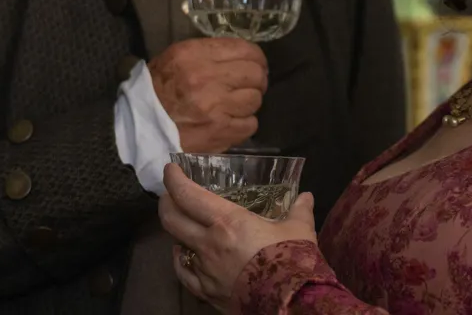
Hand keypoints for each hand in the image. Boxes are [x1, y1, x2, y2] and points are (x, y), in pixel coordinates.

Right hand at [149, 38, 267, 152]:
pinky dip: (244, 124)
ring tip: (235, 105)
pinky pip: (249, 125)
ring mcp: (216, 107)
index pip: (245, 49)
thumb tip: (240, 55)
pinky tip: (230, 122)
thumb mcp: (175, 58)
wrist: (138, 126)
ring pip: (255, 100)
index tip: (256, 64)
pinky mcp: (219, 132)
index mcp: (194, 55)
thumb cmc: (156, 89)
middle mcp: (208, 78)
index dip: (256, 58)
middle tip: (249, 85)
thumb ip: (208, 53)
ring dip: (248, 102)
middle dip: (257, 80)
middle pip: (256, 75)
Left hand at [160, 163, 316, 309]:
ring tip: (184, 225)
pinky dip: (181, 260)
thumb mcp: (300, 229)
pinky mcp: (206, 292)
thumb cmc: (292, 260)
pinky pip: (184, 274)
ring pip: (177, 245)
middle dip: (166, 202)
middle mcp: (208, 244)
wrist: (292, 303)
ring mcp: (204, 270)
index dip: (174, 179)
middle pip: (171, 219)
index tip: (171, 169)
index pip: (188, 195)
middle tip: (170, 194)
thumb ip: (299, 210)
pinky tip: (183, 256)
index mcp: (227, 222)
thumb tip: (306, 196)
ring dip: (177, 231)